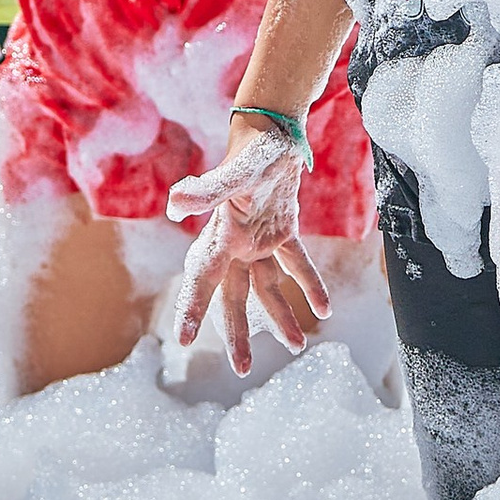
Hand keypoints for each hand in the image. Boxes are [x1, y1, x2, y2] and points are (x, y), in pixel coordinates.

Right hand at [168, 125, 326, 376]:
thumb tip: (175, 204)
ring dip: (280, 315)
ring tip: (297, 345)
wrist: (273, 130)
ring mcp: (258, 239)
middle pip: (235, 296)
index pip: (203, 279)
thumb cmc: (254, 150)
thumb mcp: (236, 171)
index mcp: (221, 235)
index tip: (183, 340)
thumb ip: (208, 190)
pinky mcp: (281, 230)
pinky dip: (308, 284)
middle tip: (242, 369)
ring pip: (266, 287)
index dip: (192, 309)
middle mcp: (236, 244)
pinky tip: (324, 308)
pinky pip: (294, 264)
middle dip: (238, 333)